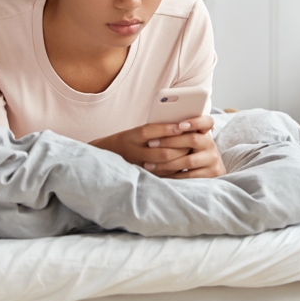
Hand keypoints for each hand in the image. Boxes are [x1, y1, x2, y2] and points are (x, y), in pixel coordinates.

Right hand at [92, 115, 225, 178]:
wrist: (107, 156)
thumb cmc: (128, 140)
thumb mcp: (137, 131)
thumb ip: (156, 128)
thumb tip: (180, 125)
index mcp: (132, 136)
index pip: (150, 131)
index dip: (167, 129)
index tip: (181, 126)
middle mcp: (134, 151)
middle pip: (161, 151)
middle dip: (179, 147)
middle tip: (192, 140)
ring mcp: (138, 165)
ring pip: (163, 164)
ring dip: (178, 158)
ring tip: (190, 151)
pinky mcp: (143, 175)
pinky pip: (161, 174)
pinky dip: (173, 169)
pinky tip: (183, 163)